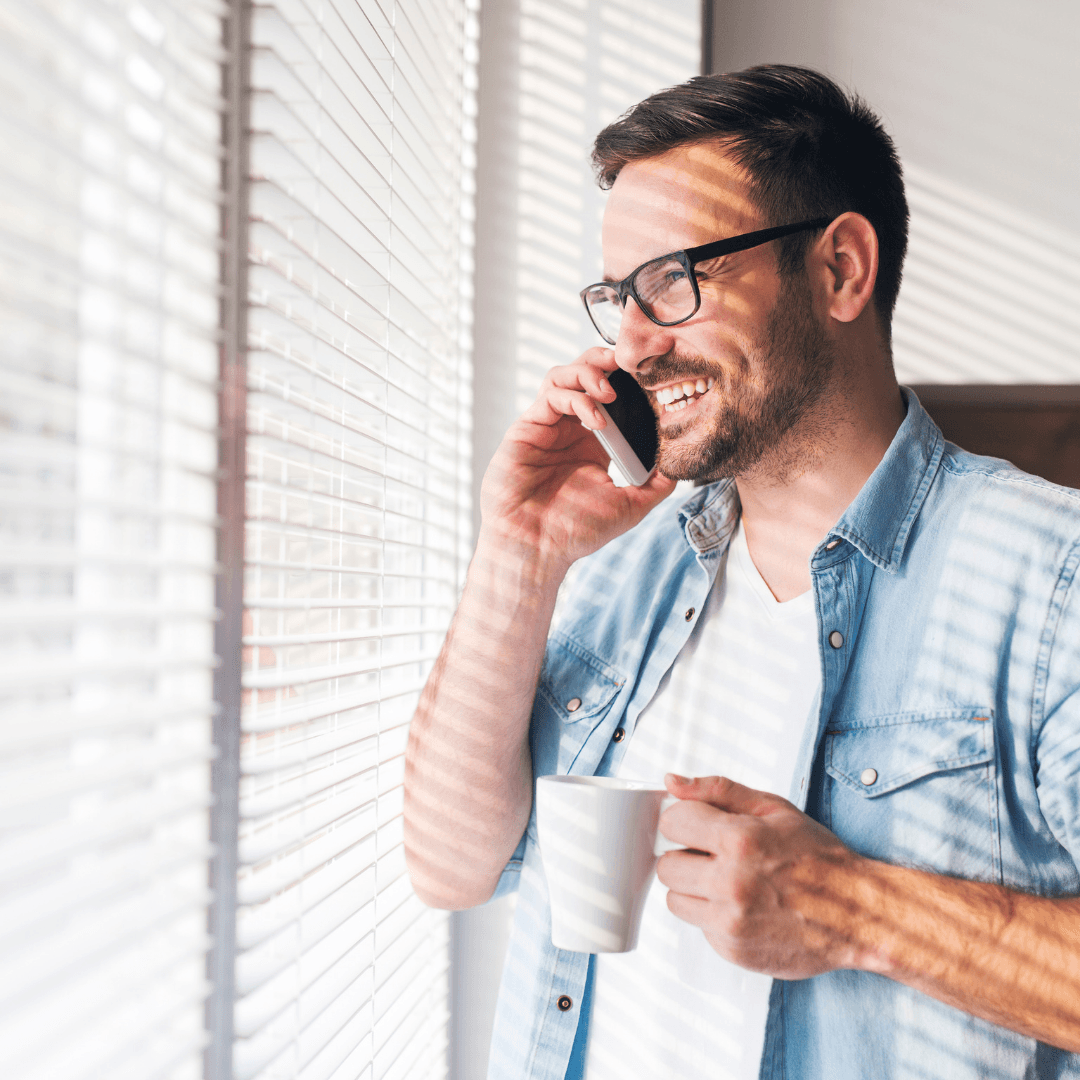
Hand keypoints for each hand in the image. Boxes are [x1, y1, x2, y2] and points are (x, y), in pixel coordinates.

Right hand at [479, 348, 674, 569]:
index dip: (631, 379)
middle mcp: (570, 428)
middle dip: (608, 361)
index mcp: (594, 441)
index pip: (613, 394)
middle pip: (586, 374)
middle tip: (634, 364)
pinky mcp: (527, 428)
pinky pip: (551, 396)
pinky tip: (596, 419)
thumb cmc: (576, 532)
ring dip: (590, 373)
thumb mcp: (629, 506)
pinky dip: (576, 399)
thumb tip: (681, 463)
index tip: (657, 371)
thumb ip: (656, 484)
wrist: (536, 548)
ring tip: (611, 391)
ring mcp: (547, 426)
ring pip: (564, 376)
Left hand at [656, 773, 863, 978]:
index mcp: (740, 840)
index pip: (672, 822)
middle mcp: (731, 883)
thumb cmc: (816, 857)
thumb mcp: (773, 808)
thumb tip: (672, 782)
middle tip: (717, 856)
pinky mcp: (733, 950)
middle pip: (667, 864)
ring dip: (694, 889)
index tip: (700, 825)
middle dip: (687, 856)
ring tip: (730, 882)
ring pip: (675, 899)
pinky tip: (744, 907)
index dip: (685, 820)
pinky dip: (714, 915)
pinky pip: (698, 926)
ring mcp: (731, 922)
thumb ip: (717, 790)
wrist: (858, 915)